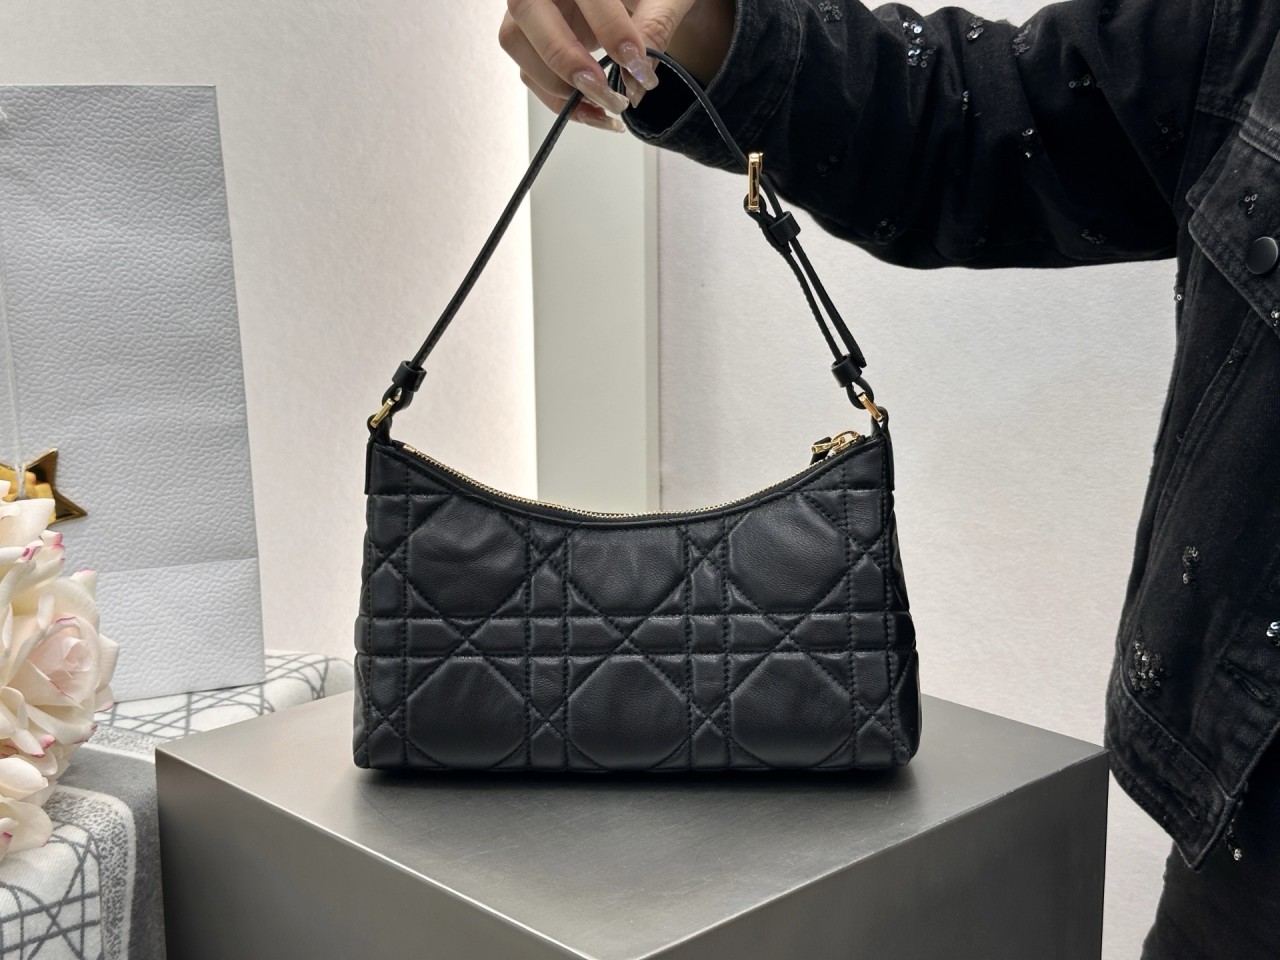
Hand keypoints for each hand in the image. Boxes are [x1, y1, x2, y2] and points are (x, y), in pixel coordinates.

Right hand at [498, 0, 733, 130]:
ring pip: (516, 43)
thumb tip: (638, 78)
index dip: (609, 28)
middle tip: (606, 91)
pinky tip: (595, 113)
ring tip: (604, 106)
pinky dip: (559, 100)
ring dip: (556, 85)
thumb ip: (656, 26)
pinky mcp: (531, 39)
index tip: (636, 63)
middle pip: (527, 10)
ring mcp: (531, 8)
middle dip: (565, 58)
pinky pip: (528, 72)